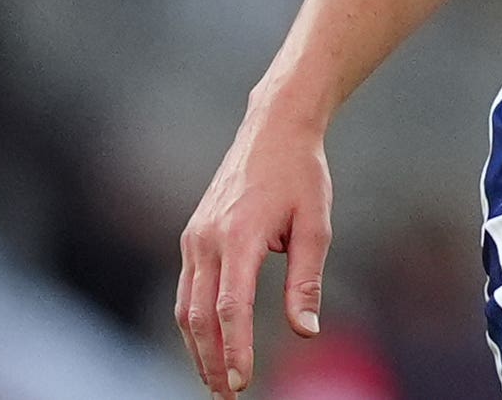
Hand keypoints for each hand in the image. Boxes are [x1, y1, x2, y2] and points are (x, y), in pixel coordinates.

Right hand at [177, 103, 332, 395]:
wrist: (273, 129)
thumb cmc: (301, 175)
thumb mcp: (316, 225)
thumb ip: (306, 280)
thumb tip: (305, 332)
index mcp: (239, 235)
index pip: (230, 307)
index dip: (234, 350)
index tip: (241, 382)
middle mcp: (207, 239)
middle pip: (198, 315)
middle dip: (210, 360)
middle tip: (226, 396)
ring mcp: (194, 237)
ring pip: (185, 305)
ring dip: (197, 347)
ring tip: (215, 380)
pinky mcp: (192, 235)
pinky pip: (186, 288)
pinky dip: (193, 321)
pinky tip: (208, 342)